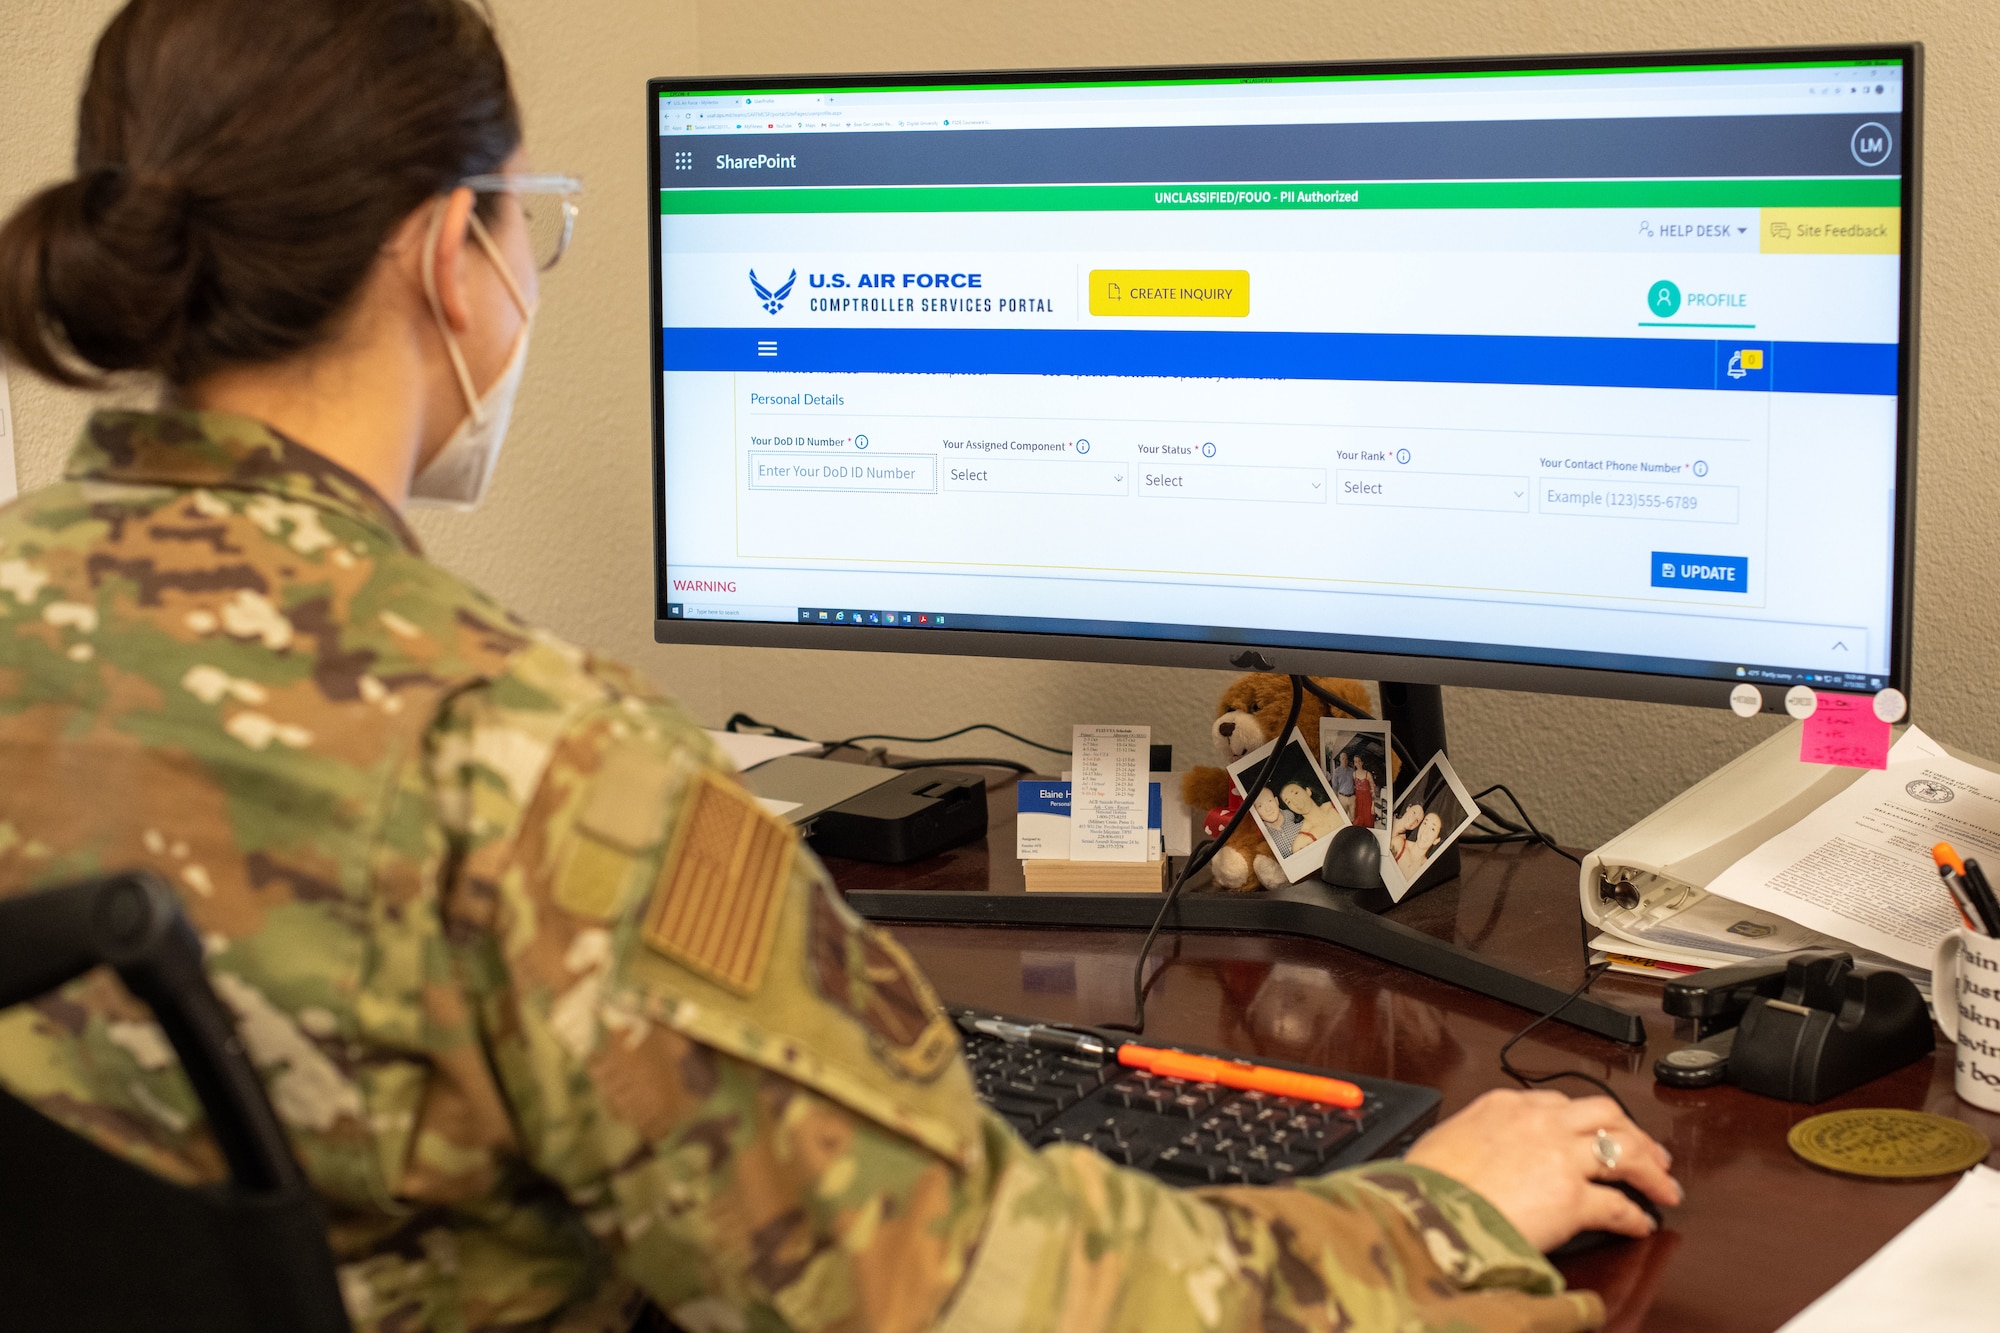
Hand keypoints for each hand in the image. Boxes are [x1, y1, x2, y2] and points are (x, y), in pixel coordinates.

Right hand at [1402, 1089, 1681, 1251]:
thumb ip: (1473, 1140)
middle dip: (1633, 1132)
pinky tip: (1641, 1224)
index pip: (1559, 1103)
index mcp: (1504, 1105)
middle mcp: (1539, 1122)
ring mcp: (1560, 1156)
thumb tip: (1477, 1155)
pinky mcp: (1573, 1197)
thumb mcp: (1445, 1143)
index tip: (1593, 1132)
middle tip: (1649, 1150)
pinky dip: (1635, 1215)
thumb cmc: (1424, 1184)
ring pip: (1624, 1150)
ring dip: (1650, 1168)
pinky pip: (1617, 1204)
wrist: (1424, 1210)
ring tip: (1664, 1187)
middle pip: (1604, 1115)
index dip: (1585, 1120)